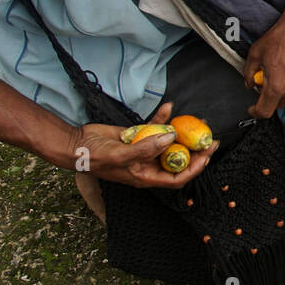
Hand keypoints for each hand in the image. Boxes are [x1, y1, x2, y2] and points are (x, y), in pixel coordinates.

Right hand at [72, 102, 218, 188]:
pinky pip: (154, 127)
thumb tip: (171, 138)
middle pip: (178, 159)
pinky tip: (168, 107)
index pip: (177, 177)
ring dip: (181, 132)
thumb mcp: (121, 155)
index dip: (195, 168)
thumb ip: (146, 148)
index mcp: (146, 177)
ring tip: (196, 120)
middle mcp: (148, 165)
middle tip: (208, 137)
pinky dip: (162, 118)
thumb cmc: (96, 157)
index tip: (207, 154)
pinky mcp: (137, 136)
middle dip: (194, 149)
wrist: (76, 143)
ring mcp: (144, 150)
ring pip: (168, 142)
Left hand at [245, 19, 284, 119]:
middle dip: (273, 99)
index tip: (254, 108)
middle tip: (271, 84)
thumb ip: (249, 72)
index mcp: (276, 87)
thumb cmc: (282, 37)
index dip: (256, 112)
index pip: (264, 111)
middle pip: (281, 106)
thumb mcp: (256, 53)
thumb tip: (249, 83)